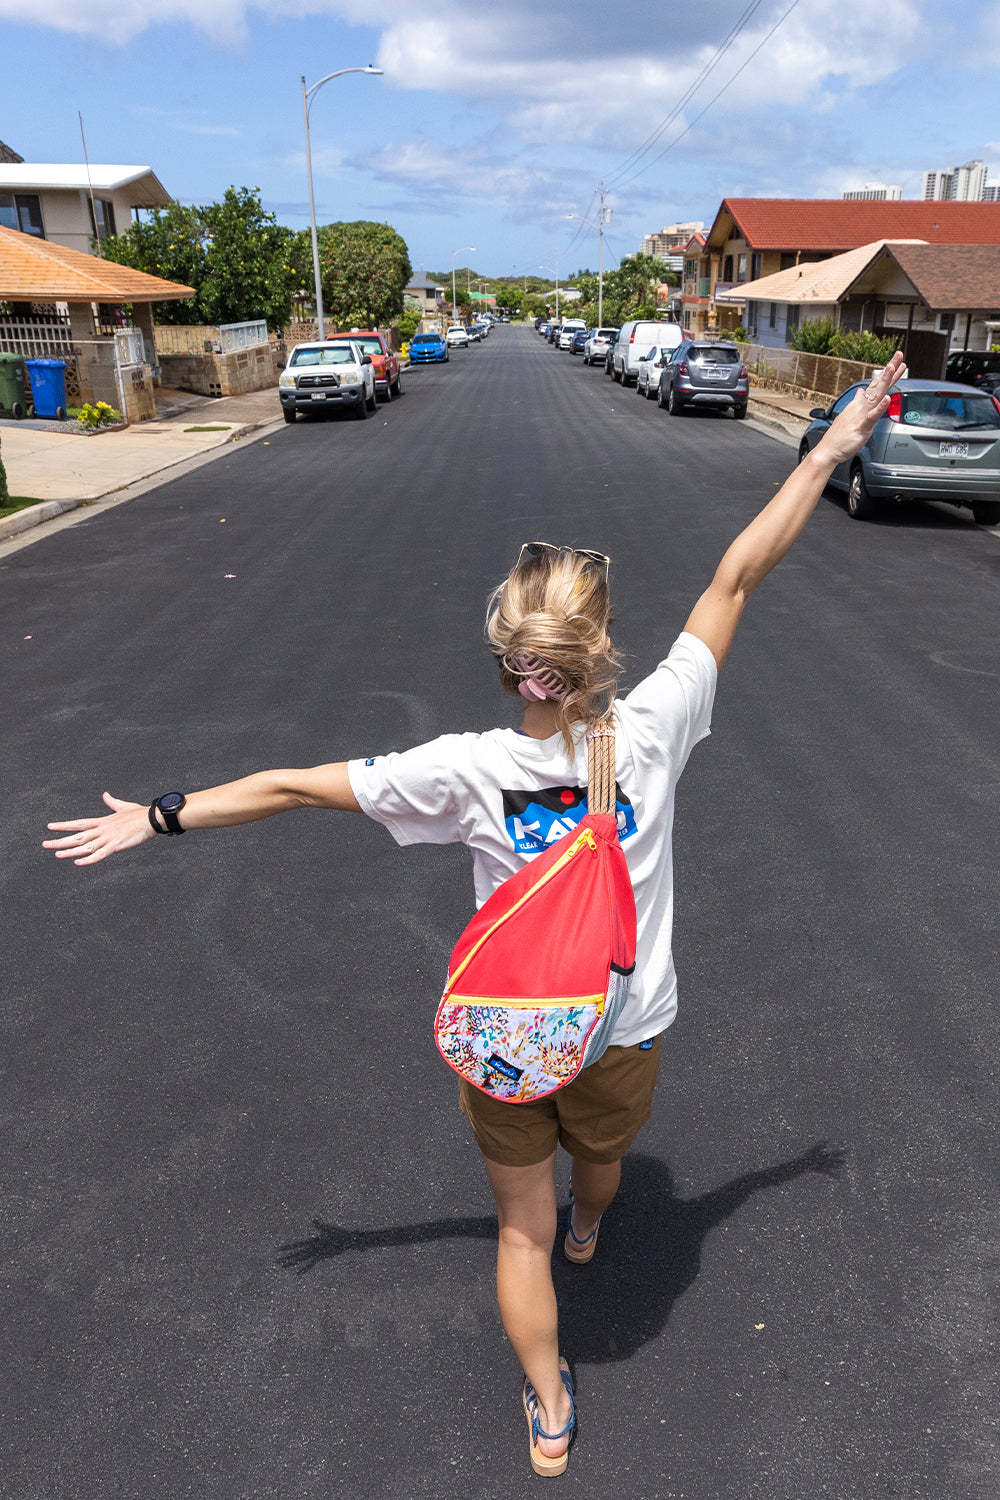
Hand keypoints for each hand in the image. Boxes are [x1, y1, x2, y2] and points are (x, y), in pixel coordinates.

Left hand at [43, 792, 156, 864]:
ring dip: (70, 851)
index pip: (79, 823)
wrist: (152, 818)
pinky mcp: (117, 846)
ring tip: (56, 854)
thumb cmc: (139, 813)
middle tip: (45, 844)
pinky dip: (89, 859)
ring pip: (85, 846)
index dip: (64, 825)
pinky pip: (100, 855)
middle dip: (60, 840)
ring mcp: (108, 838)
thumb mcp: (123, 806)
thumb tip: (105, 795)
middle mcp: (102, 829)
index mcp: (102, 821)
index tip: (50, 827)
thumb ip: (112, 802)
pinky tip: (78, 863)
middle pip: (77, 836)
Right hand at [814, 350, 906, 466]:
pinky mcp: (861, 427)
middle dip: (889, 370)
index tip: (896, 362)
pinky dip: (879, 408)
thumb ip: (857, 403)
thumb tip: (860, 393)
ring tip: (892, 368)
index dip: (887, 374)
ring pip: (875, 396)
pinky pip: (872, 416)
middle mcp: (860, 407)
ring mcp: (860, 416)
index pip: (876, 386)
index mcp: (860, 404)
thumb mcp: (850, 416)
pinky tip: (886, 399)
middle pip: (878, 385)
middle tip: (899, 355)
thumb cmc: (838, 437)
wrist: (826, 451)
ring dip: (884, 382)